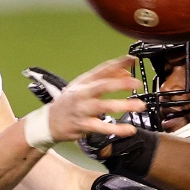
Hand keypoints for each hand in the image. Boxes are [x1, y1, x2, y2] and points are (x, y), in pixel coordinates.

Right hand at [26, 57, 144, 142]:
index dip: (118, 63)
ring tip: (139, 105)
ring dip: (123, 105)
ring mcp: (82, 110)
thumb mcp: (84, 86)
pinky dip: (117, 129)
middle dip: (120, 83)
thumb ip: (106, 77)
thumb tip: (127, 71)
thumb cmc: (70, 102)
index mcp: (84, 82)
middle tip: (137, 83)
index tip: (132, 59)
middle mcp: (83, 94)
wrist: (49, 122)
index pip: (102, 69)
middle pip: (102, 86)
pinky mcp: (83, 125)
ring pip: (104, 106)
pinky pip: (102, 127)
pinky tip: (129, 129)